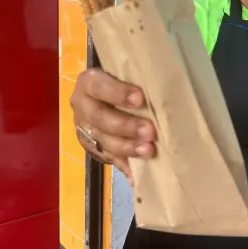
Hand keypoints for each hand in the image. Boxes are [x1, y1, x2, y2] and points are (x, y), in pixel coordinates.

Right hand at [70, 68, 156, 185]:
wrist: (111, 93)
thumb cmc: (126, 79)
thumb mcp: (128, 74)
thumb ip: (139, 78)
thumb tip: (166, 87)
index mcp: (89, 82)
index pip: (98, 86)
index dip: (117, 93)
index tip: (140, 98)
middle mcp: (82, 105)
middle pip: (99, 117)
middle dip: (125, 126)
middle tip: (150, 131)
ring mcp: (84, 127)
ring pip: (101, 141)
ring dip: (126, 148)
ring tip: (149, 151)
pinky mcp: (91, 146)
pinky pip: (106, 157)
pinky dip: (123, 165)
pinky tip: (136, 175)